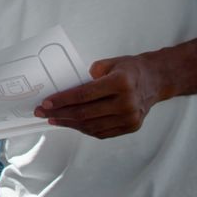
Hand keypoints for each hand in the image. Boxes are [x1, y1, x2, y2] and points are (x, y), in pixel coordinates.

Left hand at [35, 52, 166, 138]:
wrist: (156, 80)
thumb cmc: (128, 69)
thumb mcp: (108, 64)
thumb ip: (87, 76)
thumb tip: (63, 90)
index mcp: (121, 83)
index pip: (84, 95)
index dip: (62, 100)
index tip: (45, 103)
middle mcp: (127, 103)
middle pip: (85, 113)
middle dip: (58, 113)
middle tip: (41, 112)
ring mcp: (130, 118)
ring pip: (91, 125)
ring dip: (68, 123)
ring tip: (52, 119)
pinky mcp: (131, 127)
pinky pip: (101, 132)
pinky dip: (83, 129)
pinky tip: (70, 123)